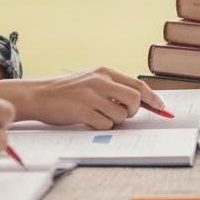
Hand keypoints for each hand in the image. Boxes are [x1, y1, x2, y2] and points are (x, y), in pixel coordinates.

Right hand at [17, 67, 163, 128]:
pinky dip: (101, 127)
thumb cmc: (67, 91)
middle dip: (134, 111)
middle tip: (124, 115)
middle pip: (134, 99)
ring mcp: (90, 96)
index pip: (137, 84)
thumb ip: (113, 88)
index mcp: (105, 72)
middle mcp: (100, 81)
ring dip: (114, 121)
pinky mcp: (82, 111)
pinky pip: (104, 125)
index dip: (152, 97)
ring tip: (99, 116)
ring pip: (120, 115)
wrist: (39, 95)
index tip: (160, 107)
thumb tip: (140, 102)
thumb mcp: (92, 81)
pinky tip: (89, 121)